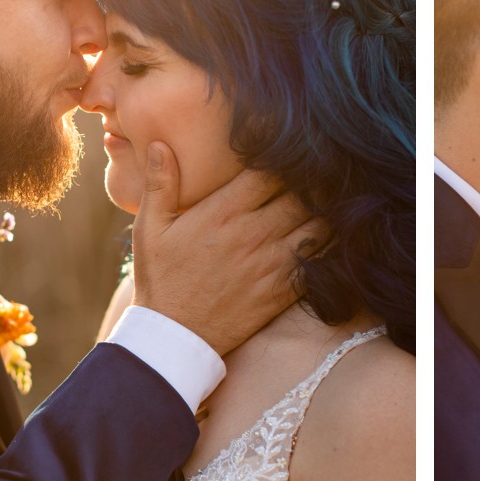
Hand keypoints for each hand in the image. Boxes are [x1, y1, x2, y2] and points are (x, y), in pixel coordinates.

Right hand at [132, 143, 327, 355]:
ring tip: (327, 202)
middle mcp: (252, 234)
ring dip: (326, 211)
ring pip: (319, 224)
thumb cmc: (161, 279)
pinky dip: (329, 245)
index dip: (285, 158)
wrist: (174, 337)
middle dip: (313, 181)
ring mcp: (272, 263)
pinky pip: (320, 260)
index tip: (289, 153)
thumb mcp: (150, 228)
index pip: (269, 172)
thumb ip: (160, 183)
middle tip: (318, 173)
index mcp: (223, 212)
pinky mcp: (283, 290)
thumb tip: (159, 143)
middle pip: (302, 194)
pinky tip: (326, 237)